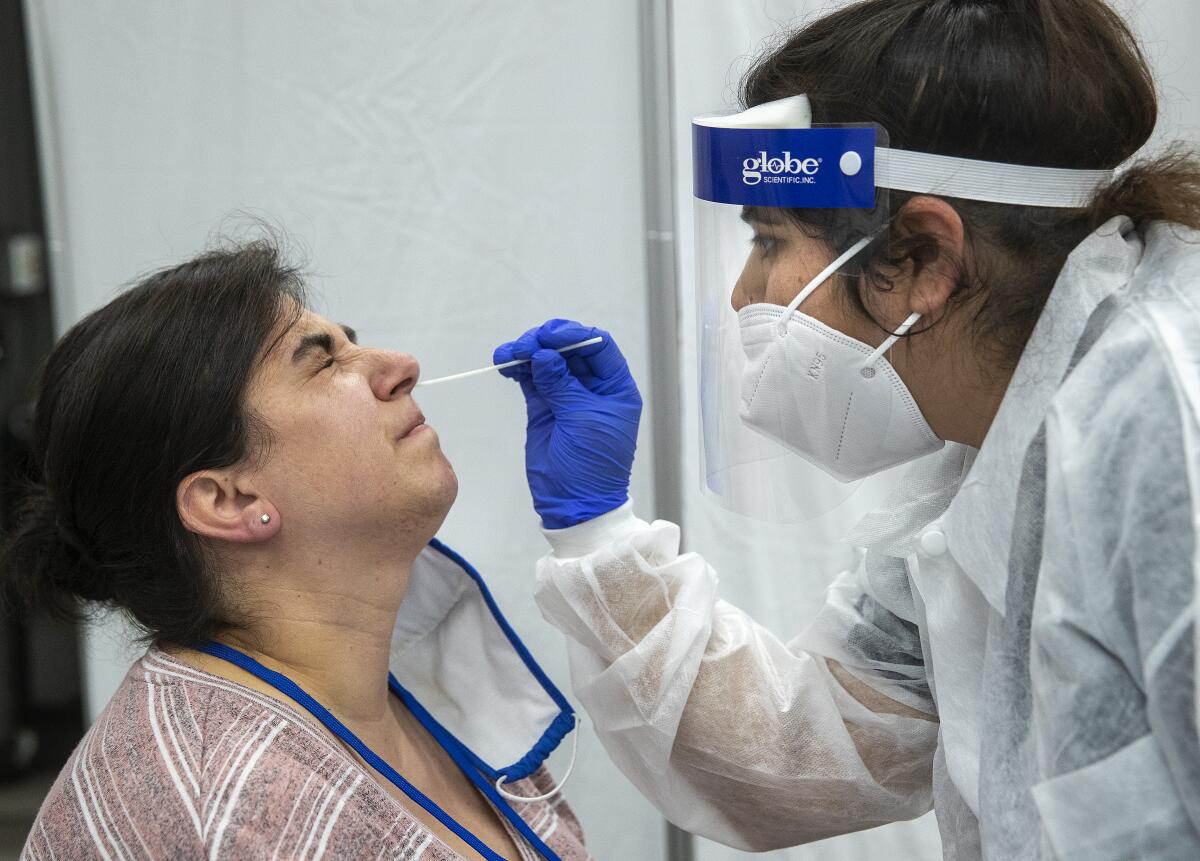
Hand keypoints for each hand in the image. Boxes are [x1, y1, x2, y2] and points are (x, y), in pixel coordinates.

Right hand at [494, 319, 641, 528]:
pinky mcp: (545, 408)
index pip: (599, 347)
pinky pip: (532, 379)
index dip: (574, 335)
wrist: (573, 504)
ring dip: (527, 353)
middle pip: (570, 350)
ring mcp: (567, 396)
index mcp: (615, 389)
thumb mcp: (582, 421)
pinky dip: (519, 369)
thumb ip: (563, 385)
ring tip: (507, 354)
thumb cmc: (591, 465)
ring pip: (547, 361)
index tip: (549, 336)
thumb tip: (544, 355)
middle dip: (545, 342)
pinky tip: (506, 365)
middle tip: (524, 345)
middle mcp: (593, 388)